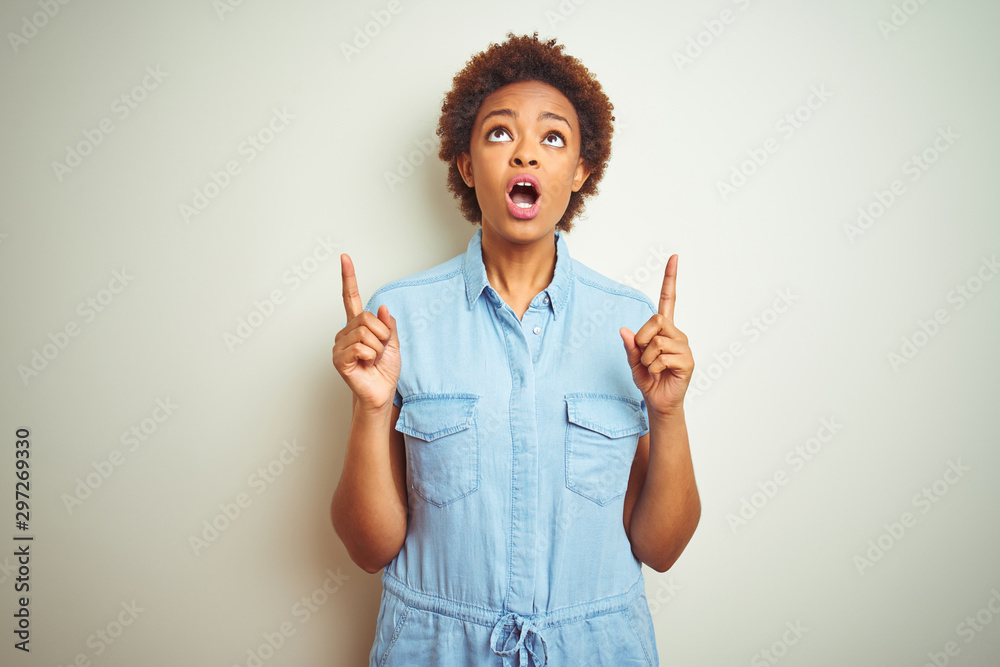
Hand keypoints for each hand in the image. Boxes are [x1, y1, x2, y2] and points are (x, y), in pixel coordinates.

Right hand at [332, 253, 400, 411]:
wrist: (381, 393)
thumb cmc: (384, 370)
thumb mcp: (394, 343)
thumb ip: (389, 325)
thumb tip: (383, 308)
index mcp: (358, 325)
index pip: (351, 297)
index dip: (349, 277)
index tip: (345, 257)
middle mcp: (345, 332)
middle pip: (367, 318)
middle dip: (382, 336)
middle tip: (379, 351)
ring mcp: (339, 346)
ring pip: (365, 334)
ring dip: (377, 348)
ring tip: (372, 359)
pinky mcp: (338, 359)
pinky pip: (361, 348)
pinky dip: (370, 356)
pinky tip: (365, 365)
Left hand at [620, 254, 693, 415]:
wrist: (660, 402)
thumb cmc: (649, 379)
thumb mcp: (634, 361)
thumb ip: (630, 346)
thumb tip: (624, 330)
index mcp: (665, 330)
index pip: (669, 299)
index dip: (670, 279)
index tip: (674, 258)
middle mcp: (677, 335)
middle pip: (656, 320)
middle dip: (642, 338)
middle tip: (643, 354)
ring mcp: (684, 347)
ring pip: (656, 341)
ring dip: (646, 358)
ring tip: (652, 368)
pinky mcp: (687, 361)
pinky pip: (662, 357)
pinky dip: (653, 367)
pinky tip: (659, 374)